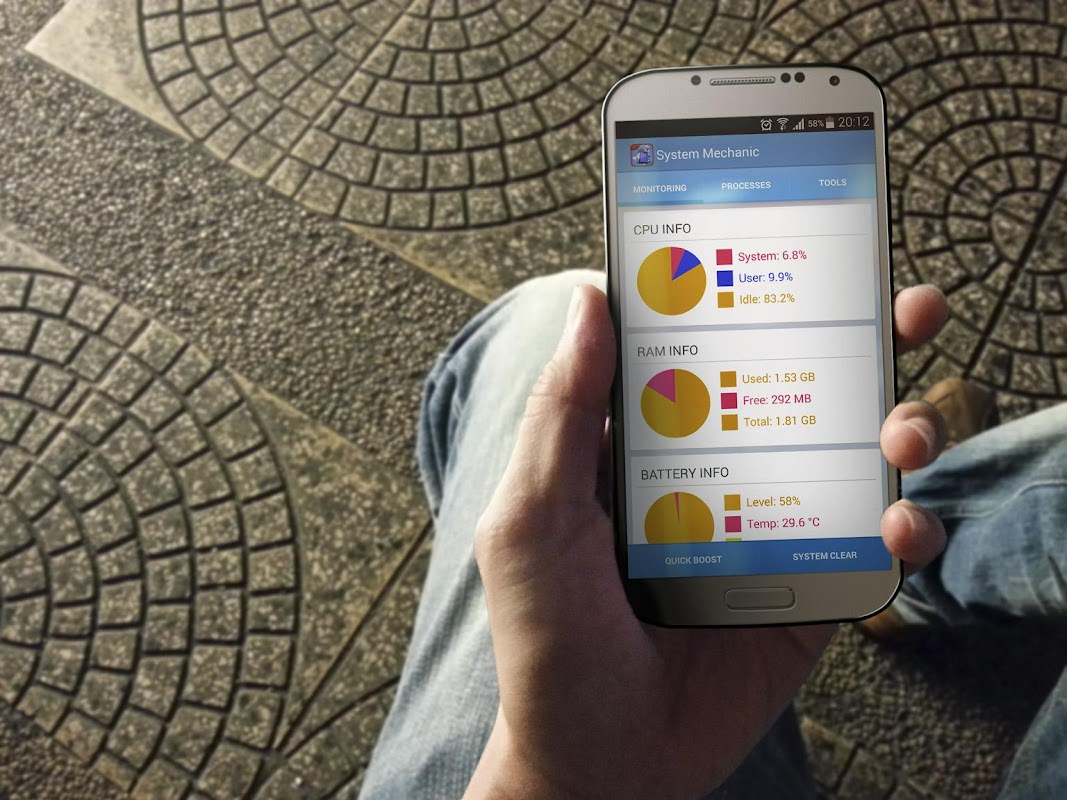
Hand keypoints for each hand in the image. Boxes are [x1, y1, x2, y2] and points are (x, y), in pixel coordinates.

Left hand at [466, 284, 948, 799]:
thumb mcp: (533, 522)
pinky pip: (871, 547)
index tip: (795, 245)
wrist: (599, 762)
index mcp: (646, 444)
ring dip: (897, 423)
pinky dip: (900, 531)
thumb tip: (592, 301)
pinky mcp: (807, 590)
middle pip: (795, 387)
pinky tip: (892, 525)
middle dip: (859, 341)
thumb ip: (563, 416)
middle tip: (902, 308)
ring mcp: (767, 528)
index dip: (749, 294)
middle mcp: (715, 473)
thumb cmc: (548, 643)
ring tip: (902, 428)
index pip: (706, 348)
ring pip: (849, 454)